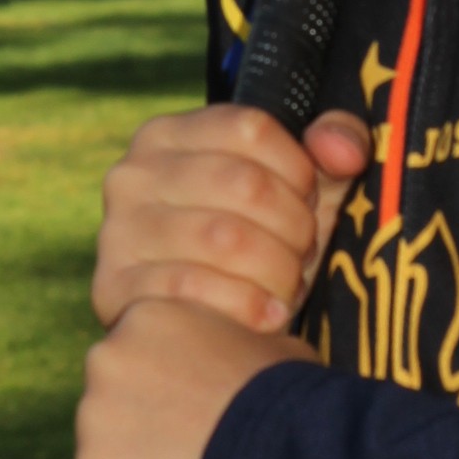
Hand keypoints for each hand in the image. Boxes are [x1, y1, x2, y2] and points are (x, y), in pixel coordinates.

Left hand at [74, 299, 319, 458]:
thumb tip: (248, 360)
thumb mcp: (274, 348)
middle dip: (139, 425)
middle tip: (184, 453)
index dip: (166, 385)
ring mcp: (93, 420)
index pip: (141, 352)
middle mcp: (107, 358)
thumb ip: (239, 346)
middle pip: (112, 398)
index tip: (190, 412)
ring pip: (102, 453)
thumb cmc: (290, 399)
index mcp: (147, 316)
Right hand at [93, 103, 370, 335]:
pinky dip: (247, 306)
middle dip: (295, 228)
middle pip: (245, 184)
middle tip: (302, 255)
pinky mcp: (114, 288)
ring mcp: (119, 231)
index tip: (308, 201)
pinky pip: (194, 290)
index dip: (298, 170)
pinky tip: (269, 316)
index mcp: (170, 134)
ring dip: (277, 271)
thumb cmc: (258, 242)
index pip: (252, 129)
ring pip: (225, 239)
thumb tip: (344, 152)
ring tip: (287, 287)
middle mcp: (133, 174)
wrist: (204, 329)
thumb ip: (335, 144)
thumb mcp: (300, 186)